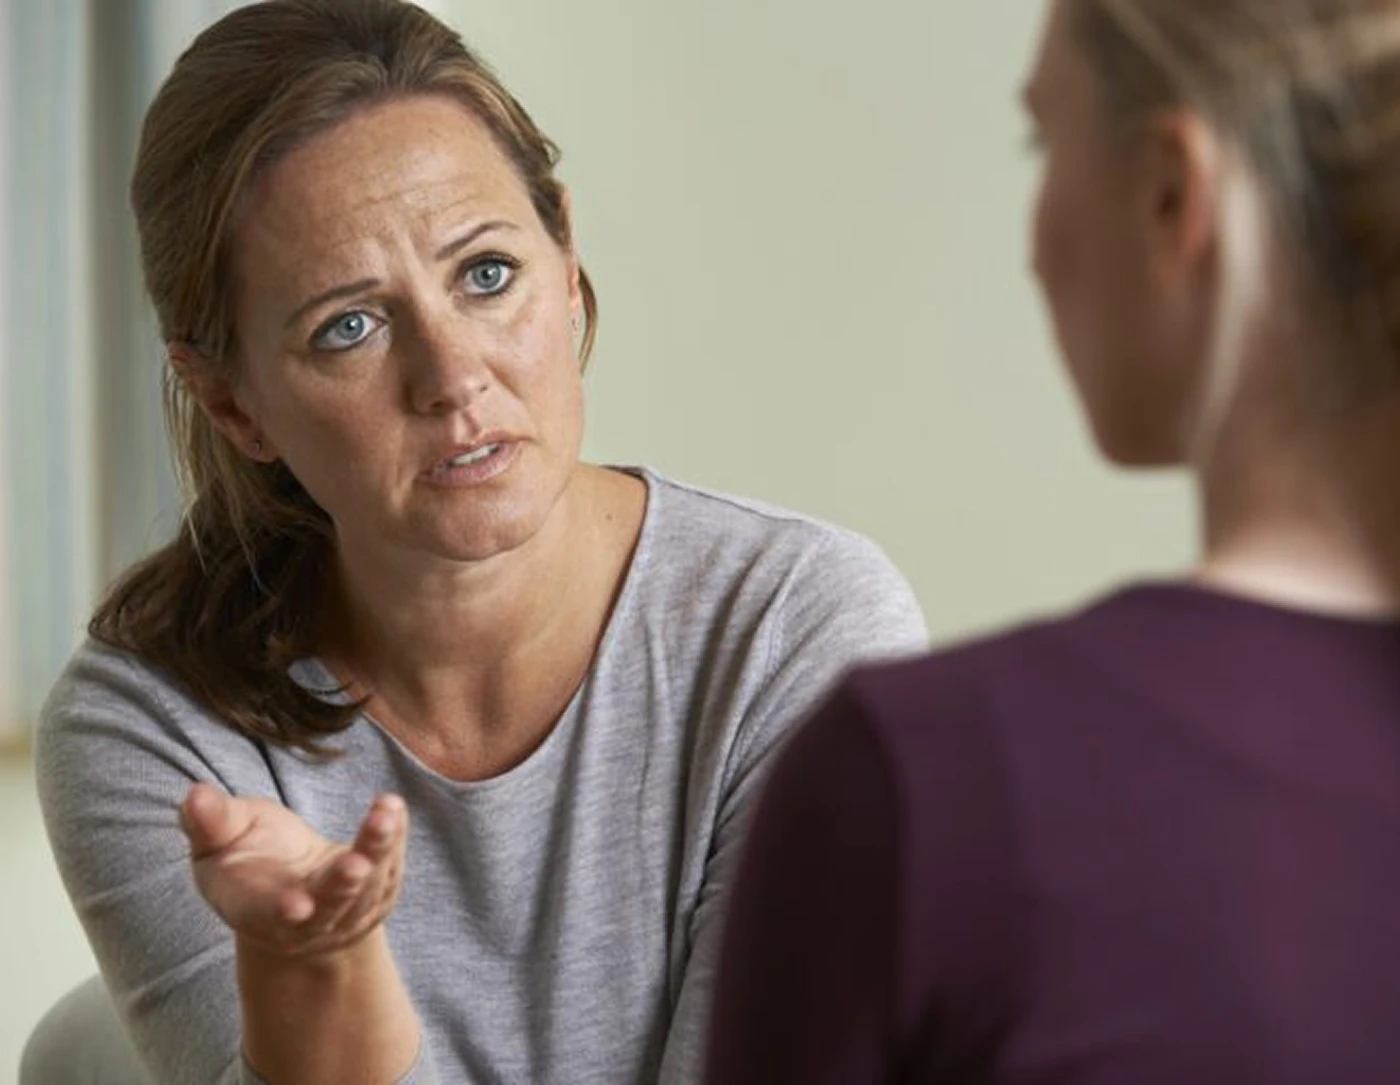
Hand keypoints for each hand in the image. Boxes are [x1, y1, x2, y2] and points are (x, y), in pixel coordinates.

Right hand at [179, 783, 407, 958]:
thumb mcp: (220, 840)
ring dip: (377, 850)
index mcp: (255, 910)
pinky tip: (392, 806)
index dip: (279, 911)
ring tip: (384, 815)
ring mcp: (346, 913)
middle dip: (341, 887)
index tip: (297, 907)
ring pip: (367, 887)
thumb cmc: (248, 859)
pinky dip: (393, 838)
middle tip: (356, 866)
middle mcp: (305, 922)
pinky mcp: (378, 895)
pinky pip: (390, 867)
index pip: (266, 915)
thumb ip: (209, 821)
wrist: (294, 889)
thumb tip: (195, 795)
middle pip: (328, 907)